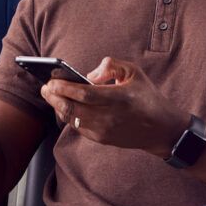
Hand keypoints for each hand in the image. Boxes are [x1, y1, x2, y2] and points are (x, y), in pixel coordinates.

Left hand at [40, 57, 189, 158]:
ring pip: (72, 119)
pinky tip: (63, 105)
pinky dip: (68, 115)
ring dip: (58, 107)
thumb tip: (89, 76)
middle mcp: (109, 116)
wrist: (160, 129)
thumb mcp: (134, 72)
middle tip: (45, 87)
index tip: (51, 80)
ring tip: (50, 94)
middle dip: (54, 97)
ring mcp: (104, 130)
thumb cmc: (146, 96)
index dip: (65, 88)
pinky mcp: (101, 139)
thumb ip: (111, 66)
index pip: (84, 94)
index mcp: (118, 98)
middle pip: (73, 109)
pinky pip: (78, 126)